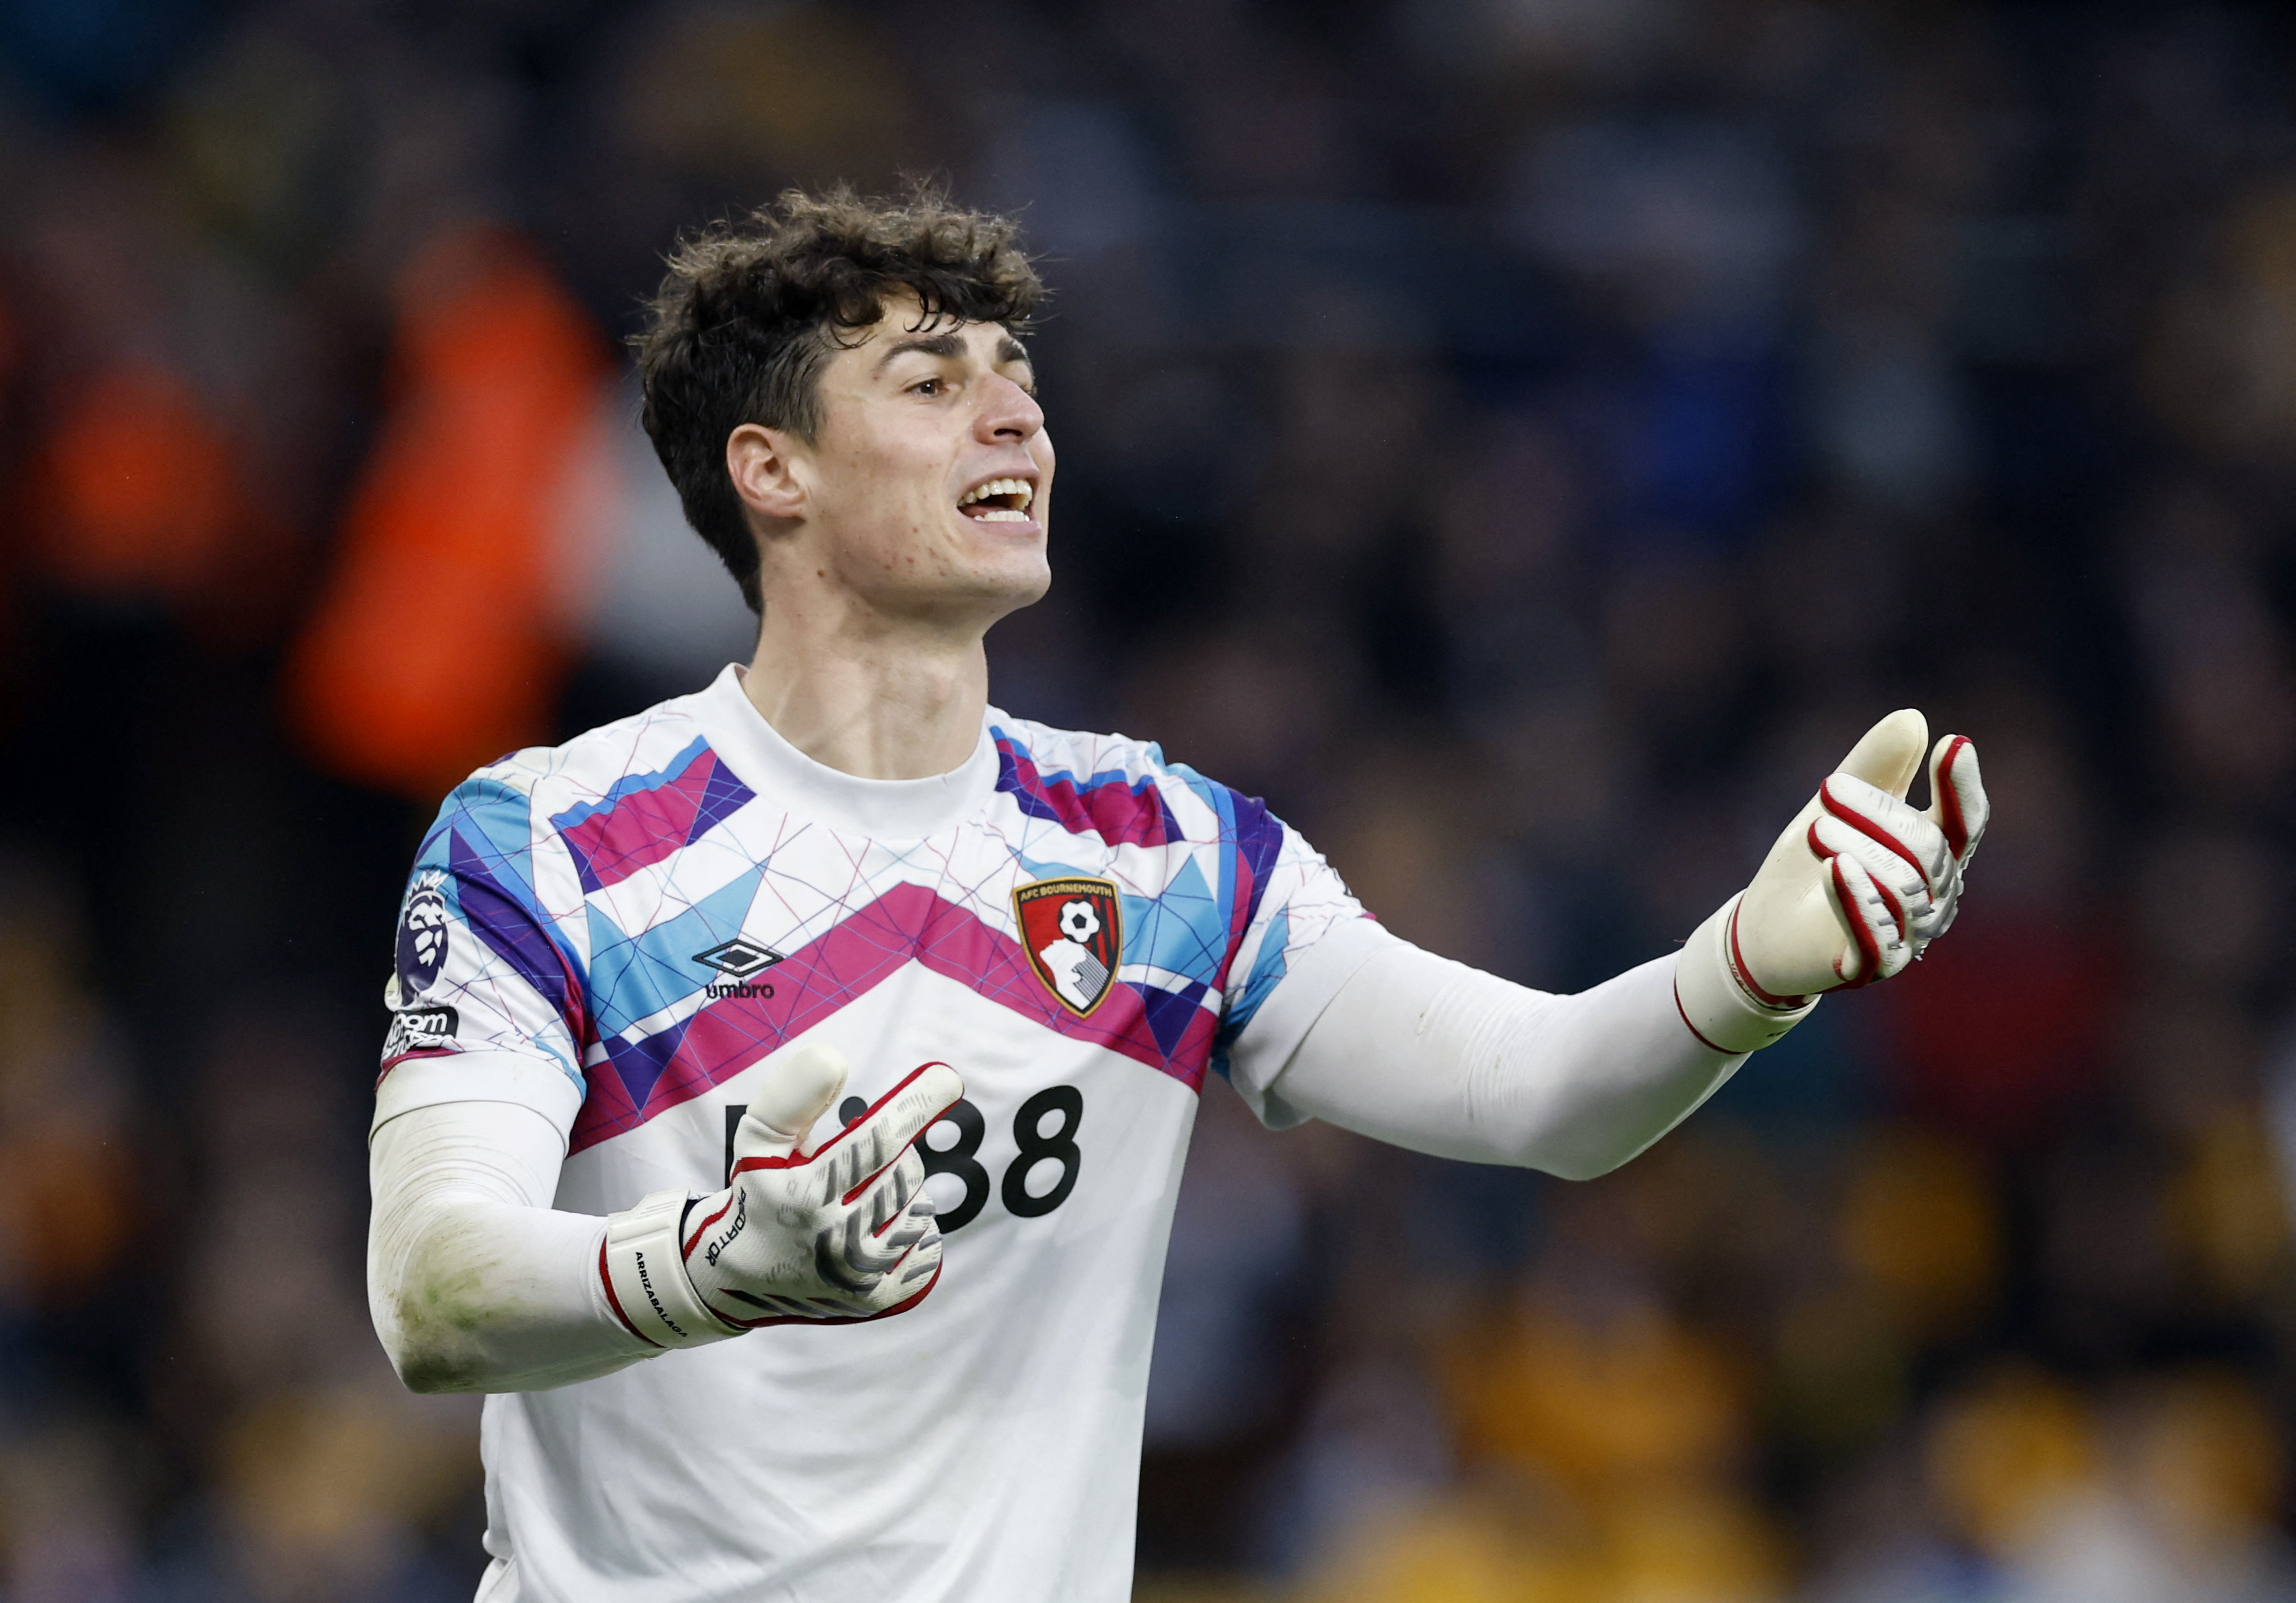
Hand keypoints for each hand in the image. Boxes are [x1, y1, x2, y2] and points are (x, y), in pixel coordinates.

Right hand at [599, 1043, 962, 1348]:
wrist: (738, 1278)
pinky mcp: (876, 1301)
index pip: (876, 1141)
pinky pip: (928, 1249)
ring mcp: (859, 1276)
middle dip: (892, 1156)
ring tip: (862, 1199)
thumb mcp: (757, 1140)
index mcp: (805, 1195)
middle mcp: (834, 1241)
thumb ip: (792, 1096)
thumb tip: (836, 1058)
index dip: (916, 1105)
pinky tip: (881, 1228)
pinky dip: (914, 1232)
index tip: (948, 1079)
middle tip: (862, 1161)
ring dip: (901, 1194)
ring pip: (919, 1209)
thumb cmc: (756, 1193)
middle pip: (904, 1172)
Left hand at [1675, 710, 1989, 1053]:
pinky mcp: (1869, 968)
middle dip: (1880, 813)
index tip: (1954, 743)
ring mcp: (1907, 938)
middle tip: (1827, 787)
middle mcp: (1932, 899)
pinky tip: (1837, 867)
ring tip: (1815, 828)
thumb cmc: (1808, 863)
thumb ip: (1874, 768)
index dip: (1961, 787)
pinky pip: (1876, 938)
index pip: (1964, 823)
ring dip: (1859, 850)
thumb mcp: (1833, 807)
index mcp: (1933, 858)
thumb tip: (1913, 718)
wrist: (1761, 930)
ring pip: (1903, 888)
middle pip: (1927, 850)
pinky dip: (1857, 900)